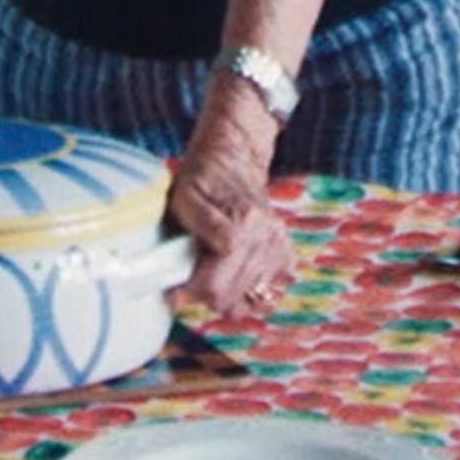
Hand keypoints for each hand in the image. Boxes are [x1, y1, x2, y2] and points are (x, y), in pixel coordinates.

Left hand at [169, 117, 293, 318]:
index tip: (174, 287)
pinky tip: (232, 274)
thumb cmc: (202, 178)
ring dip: (226, 296)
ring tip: (210, 273)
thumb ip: (200, 223)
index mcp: (242, 226)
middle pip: (232, 301)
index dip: (188, 292)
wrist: (235, 157)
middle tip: (190, 278)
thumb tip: (216, 253)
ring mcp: (278, 249)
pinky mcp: (285, 255)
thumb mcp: (186, 194)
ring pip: (249, 302)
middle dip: (205, 296)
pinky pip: (267, 294)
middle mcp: (266, 240)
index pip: (214, 289)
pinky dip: (247, 292)